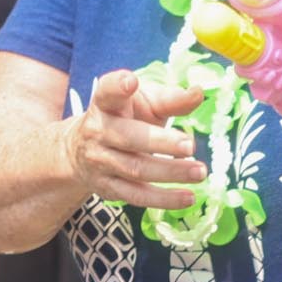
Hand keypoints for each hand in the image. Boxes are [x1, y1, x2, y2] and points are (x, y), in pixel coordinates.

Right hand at [58, 69, 207, 208]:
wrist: (81, 150)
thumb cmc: (124, 117)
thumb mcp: (143, 103)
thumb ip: (170, 99)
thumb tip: (198, 94)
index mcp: (106, 103)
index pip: (107, 92)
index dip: (117, 86)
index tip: (130, 82)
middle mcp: (98, 131)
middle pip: (129, 137)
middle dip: (160, 142)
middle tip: (190, 145)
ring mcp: (100, 162)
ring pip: (136, 169)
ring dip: (171, 172)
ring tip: (200, 171)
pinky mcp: (107, 187)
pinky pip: (137, 196)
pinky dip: (164, 199)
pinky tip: (188, 197)